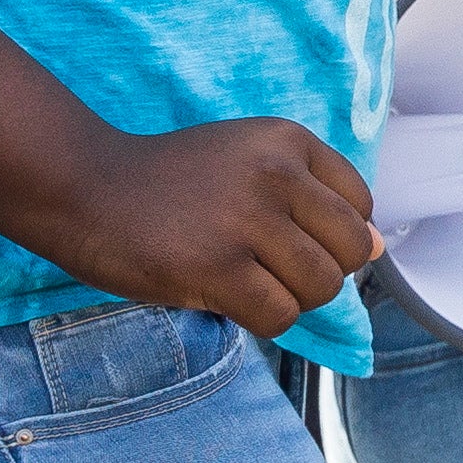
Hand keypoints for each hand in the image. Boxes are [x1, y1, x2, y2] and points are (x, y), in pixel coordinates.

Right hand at [35, 118, 380, 343]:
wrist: (83, 186)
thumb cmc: (170, 182)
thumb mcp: (248, 162)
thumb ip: (314, 197)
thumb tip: (379, 248)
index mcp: (289, 141)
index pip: (361, 205)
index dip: (334, 236)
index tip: (290, 240)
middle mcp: (277, 174)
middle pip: (351, 252)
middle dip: (321, 274)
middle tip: (272, 271)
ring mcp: (247, 221)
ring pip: (321, 288)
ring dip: (290, 300)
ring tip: (248, 284)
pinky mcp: (217, 267)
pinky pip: (280, 315)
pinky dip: (263, 321)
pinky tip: (228, 300)